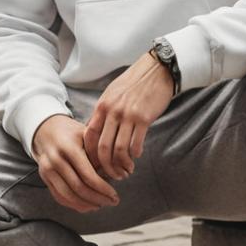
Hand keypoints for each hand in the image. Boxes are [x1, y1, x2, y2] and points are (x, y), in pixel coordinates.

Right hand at [31, 114, 120, 213]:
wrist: (46, 129)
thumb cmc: (73, 132)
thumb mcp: (88, 135)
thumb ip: (100, 152)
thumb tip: (119, 172)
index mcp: (69, 148)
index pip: (88, 175)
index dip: (102, 188)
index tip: (115, 194)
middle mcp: (55, 160)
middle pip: (78, 188)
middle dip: (97, 198)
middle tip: (112, 202)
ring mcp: (47, 170)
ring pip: (68, 196)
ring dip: (86, 204)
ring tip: (101, 205)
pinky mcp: (44, 178)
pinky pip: (59, 196)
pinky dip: (74, 205)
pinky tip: (87, 206)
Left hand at [84, 52, 174, 178]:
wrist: (157, 70)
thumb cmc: (134, 82)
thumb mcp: (112, 93)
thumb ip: (103, 112)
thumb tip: (94, 130)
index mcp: (102, 106)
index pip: (89, 136)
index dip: (90, 155)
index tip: (96, 165)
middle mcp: (112, 111)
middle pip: (103, 148)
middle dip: (106, 167)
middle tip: (113, 175)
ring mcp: (128, 115)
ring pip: (119, 149)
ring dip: (122, 164)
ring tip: (126, 170)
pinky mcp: (144, 118)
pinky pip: (136, 143)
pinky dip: (135, 154)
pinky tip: (136, 155)